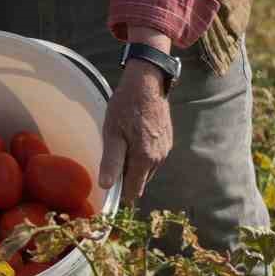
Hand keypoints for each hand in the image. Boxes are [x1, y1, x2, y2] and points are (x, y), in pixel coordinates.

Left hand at [98, 61, 172, 204]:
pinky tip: (134, 137)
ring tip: (123, 143)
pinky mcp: (168, 140)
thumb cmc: (126, 106)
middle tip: (113, 155)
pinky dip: (143, 153)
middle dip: (127, 175)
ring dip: (135, 163)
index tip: (109, 183)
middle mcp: (159, 158)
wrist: (147, 83)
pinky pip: (153, 156)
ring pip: (147, 169)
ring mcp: (165, 149)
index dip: (120, 192)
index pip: (134, 191)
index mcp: (145, 159)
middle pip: (140, 180)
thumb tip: (106, 187)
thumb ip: (111, 162)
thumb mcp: (112, 133)